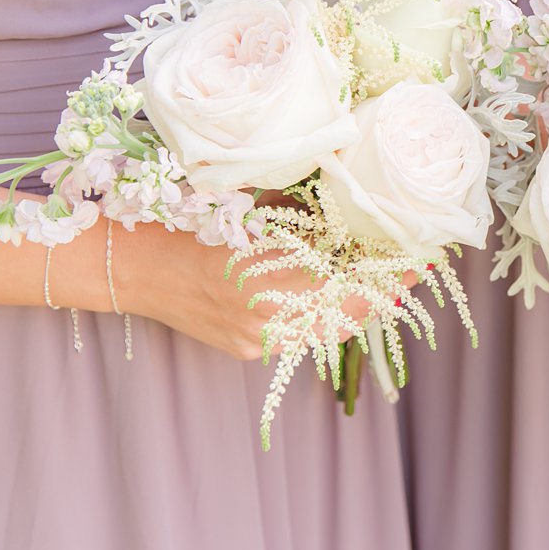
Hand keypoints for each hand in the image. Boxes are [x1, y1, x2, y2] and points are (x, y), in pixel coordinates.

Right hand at [114, 224, 408, 360]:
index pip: (347, 284)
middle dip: (383, 293)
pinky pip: (300, 338)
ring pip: (328, 332)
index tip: (416, 258)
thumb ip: (297, 214)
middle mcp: (265, 319)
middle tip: (410, 270)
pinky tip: (340, 298)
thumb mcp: (247, 209)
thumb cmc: (187, 223)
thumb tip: (346, 198)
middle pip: (346, 316)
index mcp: (268, 278)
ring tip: (385, 283)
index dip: (386, 275)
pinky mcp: (247, 350)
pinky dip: (325, 318)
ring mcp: (256, 341)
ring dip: (359, 308)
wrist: (132, 266)